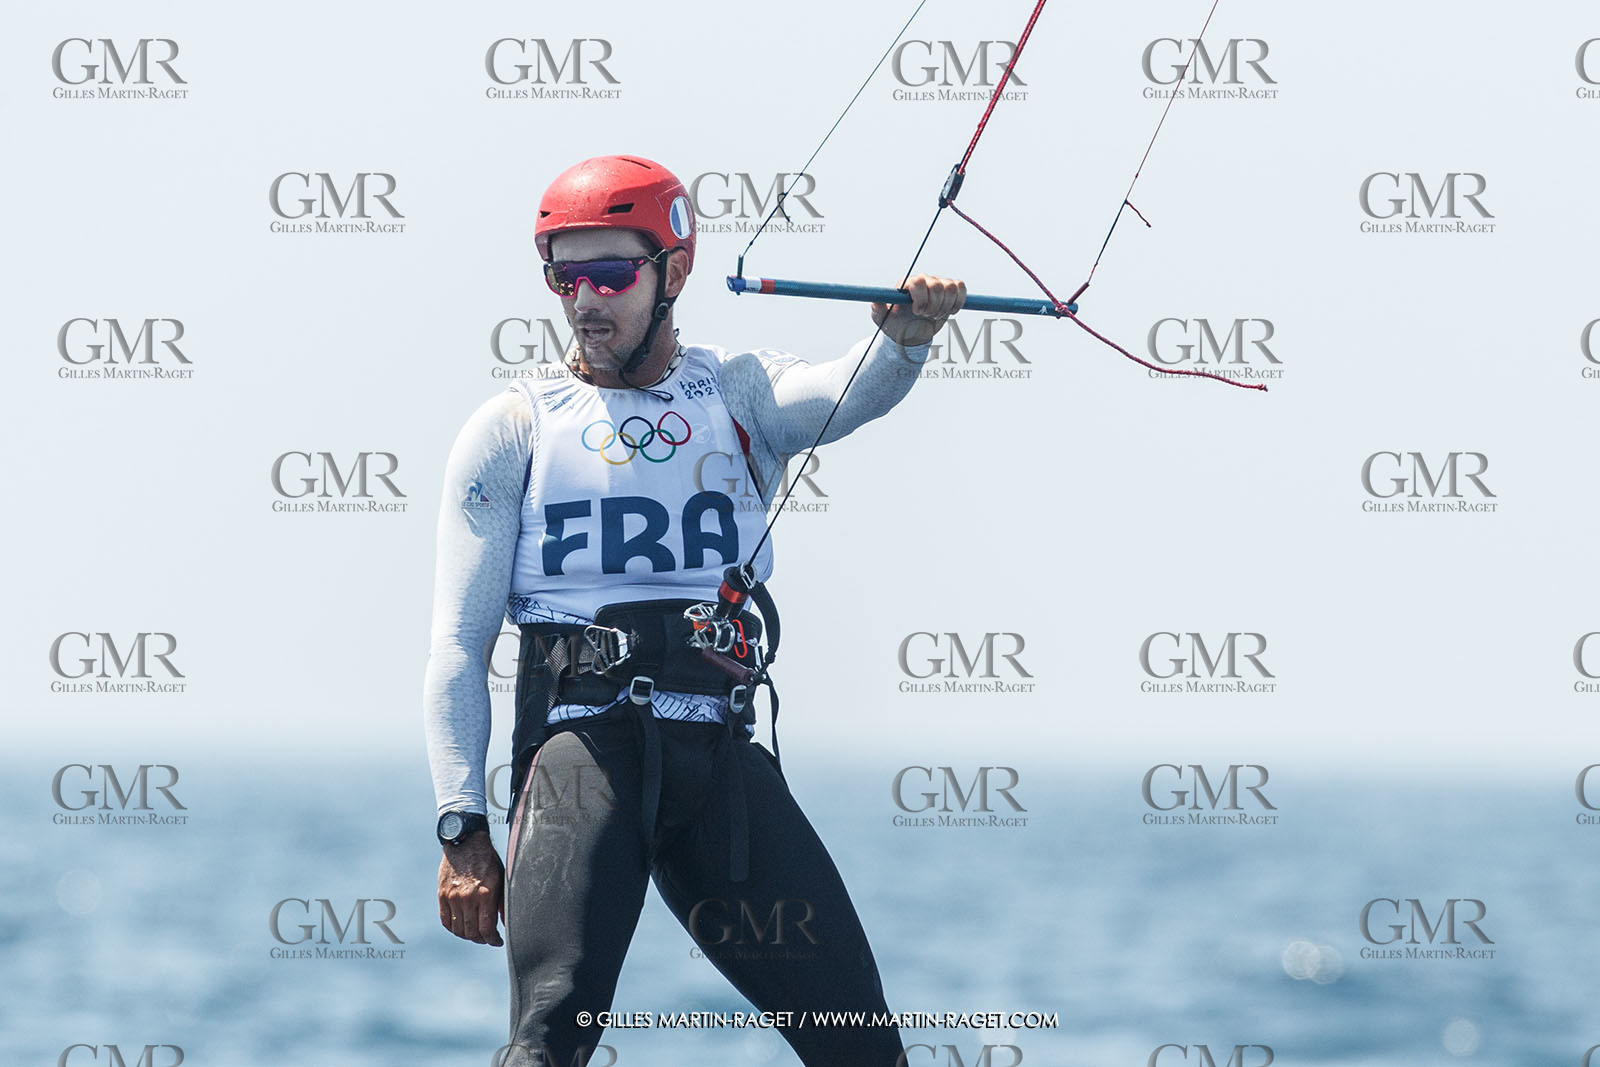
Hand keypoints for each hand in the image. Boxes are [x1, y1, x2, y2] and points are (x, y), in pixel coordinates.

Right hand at [437, 831, 504, 945]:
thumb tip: (505, 924)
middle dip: (482, 939)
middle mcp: (468, 898)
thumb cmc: (488, 860)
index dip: (493, 940)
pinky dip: (454, 928)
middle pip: (472, 933)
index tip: (497, 941)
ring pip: (458, 929)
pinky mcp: (442, 895)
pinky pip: (446, 921)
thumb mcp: (502, 879)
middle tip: (487, 938)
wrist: (466, 842)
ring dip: (468, 936)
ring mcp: (453, 897)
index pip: (486, 929)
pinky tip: (462, 927)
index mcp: (486, 894)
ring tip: (476, 933)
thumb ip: (503, 903)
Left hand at [872, 273, 966, 347]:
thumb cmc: (896, 324)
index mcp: (907, 284)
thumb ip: (878, 310)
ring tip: (935, 315)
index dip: (921, 298)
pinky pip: (961, 287)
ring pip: (951, 287)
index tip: (918, 312)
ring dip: (946, 306)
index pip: (918, 282)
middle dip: (934, 305)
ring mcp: (938, 284)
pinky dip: (959, 301)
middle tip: (927, 316)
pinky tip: (950, 311)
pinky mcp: (950, 290)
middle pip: (938, 286)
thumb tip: (875, 302)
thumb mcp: (883, 319)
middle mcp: (923, 280)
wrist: (911, 332)